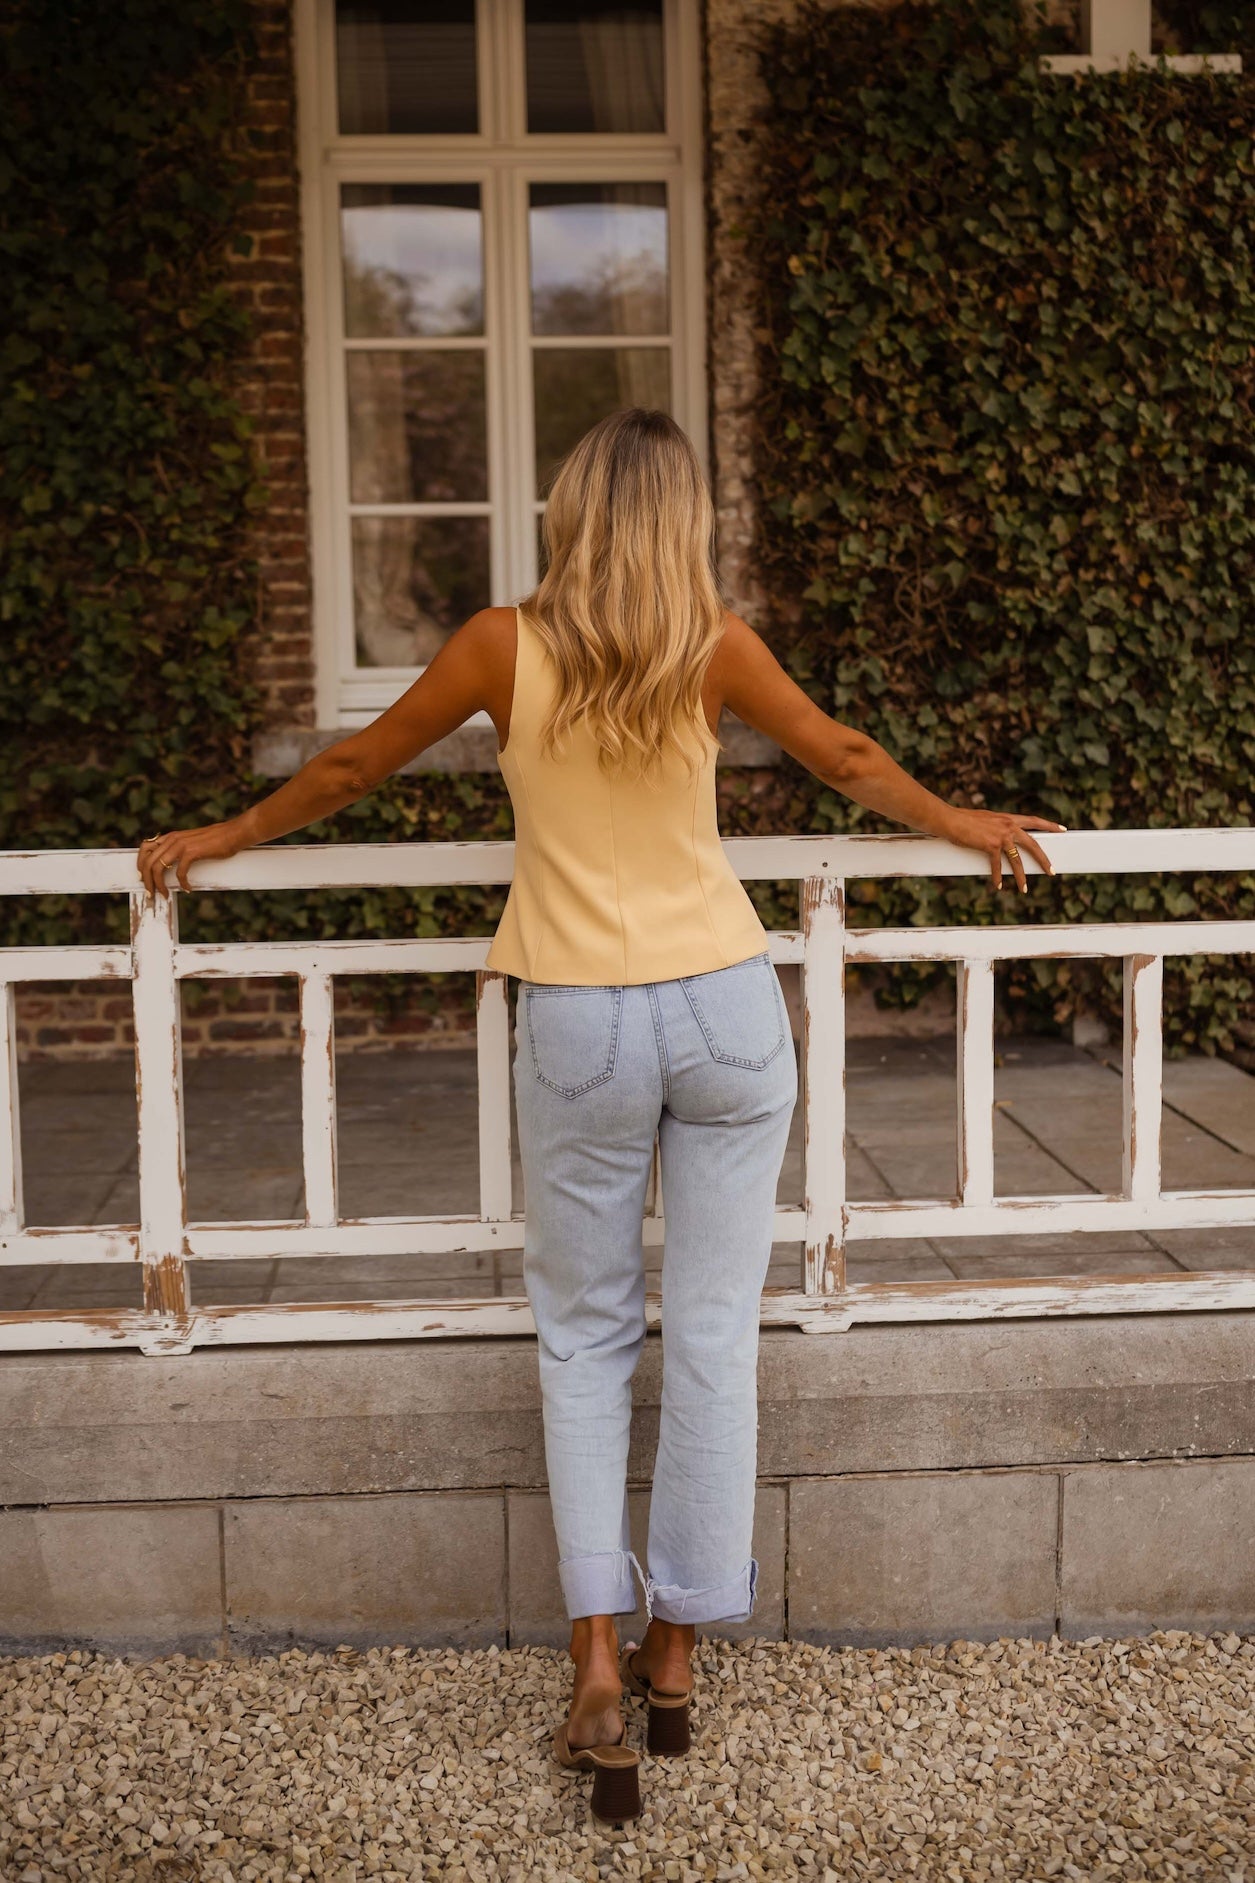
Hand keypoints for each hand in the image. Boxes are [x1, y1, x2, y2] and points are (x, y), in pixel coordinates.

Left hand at [136, 819, 247, 902]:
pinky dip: (182, 883)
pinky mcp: (192, 852)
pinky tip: (187, 888)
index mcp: (171, 836)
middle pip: (148, 861)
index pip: (144, 848)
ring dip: (159, 885)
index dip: (140, 864)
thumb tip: (171, 862)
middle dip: (146, 880)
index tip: (143, 877)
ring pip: (158, 868)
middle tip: (151, 892)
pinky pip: (180, 872)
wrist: (233, 833)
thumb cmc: (216, 840)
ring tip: (164, 894)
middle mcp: (172, 839)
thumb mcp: (192, 841)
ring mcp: (180, 845)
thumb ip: (179, 848)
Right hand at [939, 808, 1065, 892]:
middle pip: (1033, 845)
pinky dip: (998, 877)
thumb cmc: (963, 819)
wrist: (950, 820)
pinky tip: (999, 885)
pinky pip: (997, 866)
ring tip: (1024, 889)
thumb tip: (999, 836)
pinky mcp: (991, 846)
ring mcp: (1001, 836)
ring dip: (1021, 877)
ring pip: (1017, 860)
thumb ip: (996, 827)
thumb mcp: (986, 820)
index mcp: (1008, 819)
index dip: (1050, 825)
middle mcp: (1008, 826)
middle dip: (1043, 860)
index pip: (1035, 821)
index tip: (1062, 829)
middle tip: (1052, 871)